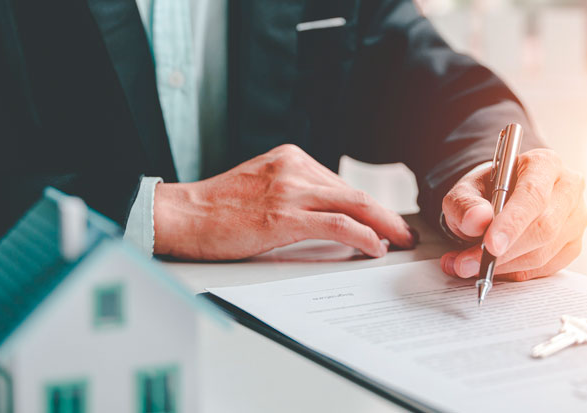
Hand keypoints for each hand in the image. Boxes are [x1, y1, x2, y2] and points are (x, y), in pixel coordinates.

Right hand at [152, 144, 415, 259]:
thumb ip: (293, 192)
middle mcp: (294, 168)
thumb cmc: (215, 208)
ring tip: (399, 242)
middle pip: (355, 192)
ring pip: (354, 205)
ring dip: (384, 226)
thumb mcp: (261, 185)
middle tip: (405, 233)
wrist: (181, 215)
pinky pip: (338, 224)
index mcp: (290, 158)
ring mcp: (290, 191)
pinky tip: (374, 247)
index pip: (340, 184)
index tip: (383, 220)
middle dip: (386, 215)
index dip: (367, 206)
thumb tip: (328, 215)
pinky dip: (363, 236)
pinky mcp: (284, 216)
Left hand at [439, 148, 586, 280]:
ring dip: (504, 266)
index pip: (534, 194)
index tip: (490, 245)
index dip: (512, 222)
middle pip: (544, 226)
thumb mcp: (466, 190)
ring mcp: (576, 218)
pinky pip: (546, 268)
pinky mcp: (574, 244)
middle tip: (468, 263)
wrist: (501, 200)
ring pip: (544, 253)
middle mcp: (568, 188)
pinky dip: (515, 272)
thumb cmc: (487, 192)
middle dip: (504, 252)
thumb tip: (476, 220)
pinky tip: (495, 268)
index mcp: (544, 163)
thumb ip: (465, 203)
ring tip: (470, 265)